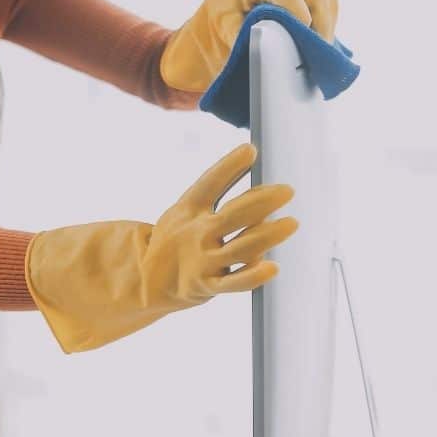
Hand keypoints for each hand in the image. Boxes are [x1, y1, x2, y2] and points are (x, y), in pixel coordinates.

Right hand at [26, 143, 297, 352]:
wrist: (146, 280)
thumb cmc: (177, 237)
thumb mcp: (188, 206)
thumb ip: (219, 181)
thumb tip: (251, 150)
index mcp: (190, 208)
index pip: (210, 183)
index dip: (229, 166)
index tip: (251, 151)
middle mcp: (197, 233)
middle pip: (232, 215)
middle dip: (261, 202)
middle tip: (287, 191)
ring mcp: (202, 261)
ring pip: (240, 248)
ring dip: (266, 236)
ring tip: (291, 224)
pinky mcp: (207, 285)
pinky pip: (233, 282)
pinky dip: (252, 276)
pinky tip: (272, 267)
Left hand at [161, 0, 338, 92]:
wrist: (217, 20)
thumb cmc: (218, 25)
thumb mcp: (221, 29)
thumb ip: (236, 32)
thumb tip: (258, 40)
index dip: (297, 9)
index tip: (305, 31)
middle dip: (321, 20)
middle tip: (322, 51)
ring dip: (329, 21)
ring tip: (325, 50)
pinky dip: (330, 19)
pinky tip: (324, 41)